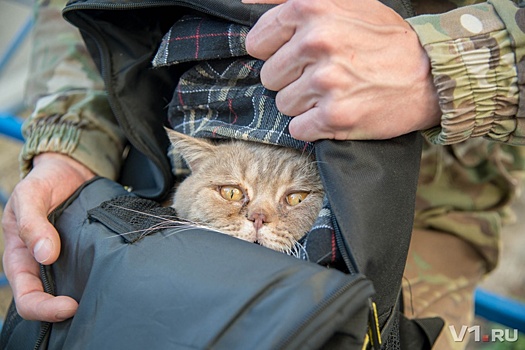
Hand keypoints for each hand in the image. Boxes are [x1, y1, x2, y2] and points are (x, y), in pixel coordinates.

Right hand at [2, 153, 94, 320]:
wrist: (68, 169)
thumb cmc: (43, 182)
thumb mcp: (30, 196)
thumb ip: (32, 222)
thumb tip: (44, 254)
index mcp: (20, 258)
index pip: (27, 297)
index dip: (44, 308)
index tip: (70, 305)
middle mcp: (41, 264)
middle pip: (50, 300)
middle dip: (65, 310)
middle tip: (92, 305)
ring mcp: (65, 259)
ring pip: (72, 288)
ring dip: (85, 295)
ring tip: (105, 296)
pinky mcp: (85, 251)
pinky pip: (90, 270)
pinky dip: (100, 276)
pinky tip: (112, 276)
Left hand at [243, 0, 440, 140]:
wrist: (431, 75)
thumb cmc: (384, 39)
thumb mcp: (345, 3)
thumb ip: (292, 1)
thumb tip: (245, 0)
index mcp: (312, 8)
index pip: (257, 42)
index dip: (276, 53)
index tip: (298, 56)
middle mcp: (316, 42)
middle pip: (270, 77)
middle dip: (292, 79)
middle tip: (324, 75)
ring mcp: (326, 81)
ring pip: (283, 104)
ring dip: (305, 104)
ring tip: (335, 93)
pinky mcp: (334, 117)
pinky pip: (298, 129)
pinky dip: (314, 126)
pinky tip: (336, 112)